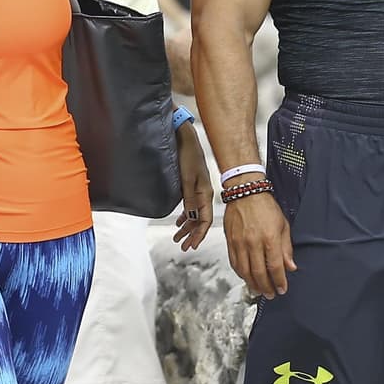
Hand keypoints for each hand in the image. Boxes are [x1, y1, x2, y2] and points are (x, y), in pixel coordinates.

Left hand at [173, 121, 212, 249]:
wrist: (184, 137)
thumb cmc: (187, 155)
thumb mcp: (187, 179)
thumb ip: (188, 199)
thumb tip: (189, 218)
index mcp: (205, 193)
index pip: (205, 220)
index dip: (199, 234)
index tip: (192, 246)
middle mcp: (203, 193)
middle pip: (199, 220)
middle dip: (191, 234)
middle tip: (183, 246)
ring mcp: (197, 189)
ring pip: (194, 214)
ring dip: (186, 227)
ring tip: (177, 237)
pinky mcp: (191, 185)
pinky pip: (190, 206)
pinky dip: (185, 216)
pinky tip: (179, 221)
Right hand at [223, 186, 295, 298]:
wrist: (245, 192)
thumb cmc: (265, 206)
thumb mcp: (283, 225)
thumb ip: (286, 248)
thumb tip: (290, 267)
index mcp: (269, 238)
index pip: (275, 267)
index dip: (279, 281)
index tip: (282, 289)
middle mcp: (253, 242)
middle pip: (259, 273)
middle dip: (266, 287)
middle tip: (271, 294)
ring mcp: (240, 243)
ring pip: (245, 271)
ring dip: (252, 284)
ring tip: (259, 290)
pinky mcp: (230, 242)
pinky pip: (235, 263)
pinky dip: (241, 274)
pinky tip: (247, 277)